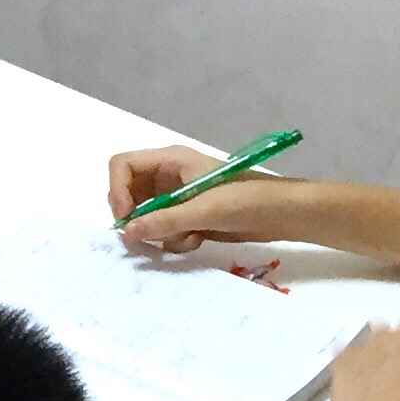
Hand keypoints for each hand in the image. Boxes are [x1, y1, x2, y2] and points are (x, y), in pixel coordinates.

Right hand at [109, 144, 301, 252]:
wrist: (283, 214)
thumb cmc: (246, 199)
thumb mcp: (203, 209)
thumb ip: (164, 221)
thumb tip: (127, 232)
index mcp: (170, 160)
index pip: (122, 165)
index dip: (117, 190)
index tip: (127, 217)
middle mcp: (168, 176)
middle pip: (129, 194)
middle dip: (138, 218)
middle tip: (152, 235)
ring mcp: (177, 197)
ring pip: (145, 217)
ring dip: (160, 233)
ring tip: (186, 236)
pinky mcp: (187, 216)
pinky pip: (163, 230)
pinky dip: (174, 240)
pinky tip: (197, 239)